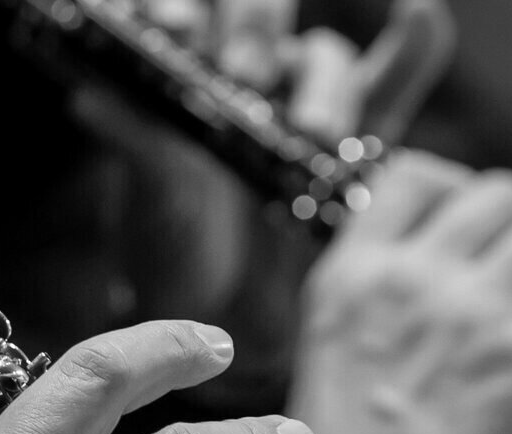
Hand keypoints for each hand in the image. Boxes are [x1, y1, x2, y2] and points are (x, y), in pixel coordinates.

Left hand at [81, 0, 454, 361]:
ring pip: (323, 63)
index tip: (177, 34)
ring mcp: (303, 102)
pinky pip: (390, 87)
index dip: (184, 7)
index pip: (189, 8)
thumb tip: (88, 95)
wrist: (220, 325)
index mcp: (186, 73)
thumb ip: (136, 142)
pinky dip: (412, 53)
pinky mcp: (357, 141)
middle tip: (244, 76)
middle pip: (263, 19)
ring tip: (312, 133)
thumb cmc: (175, 254)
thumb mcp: (151, 201)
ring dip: (322, 86)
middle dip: (254, 37)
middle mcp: (248, 73)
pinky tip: (423, 19)